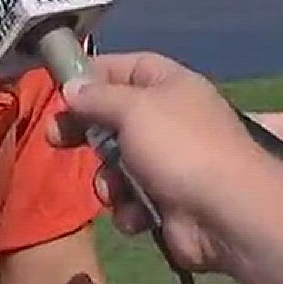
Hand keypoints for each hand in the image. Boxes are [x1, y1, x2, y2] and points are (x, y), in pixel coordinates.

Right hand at [51, 51, 281, 271]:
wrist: (226, 214)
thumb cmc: (180, 148)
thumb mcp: (133, 109)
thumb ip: (97, 96)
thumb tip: (72, 87)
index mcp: (170, 86)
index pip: (127, 67)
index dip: (94, 73)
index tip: (61, 87)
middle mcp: (170, 120)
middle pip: (115, 118)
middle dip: (87, 132)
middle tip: (56, 139)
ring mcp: (170, 164)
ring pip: (116, 165)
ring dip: (108, 181)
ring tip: (115, 190)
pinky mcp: (167, 203)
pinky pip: (131, 201)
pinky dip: (129, 209)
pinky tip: (138, 216)